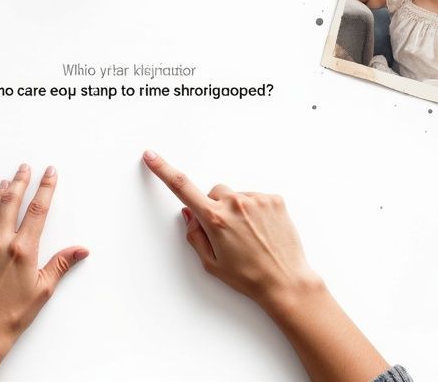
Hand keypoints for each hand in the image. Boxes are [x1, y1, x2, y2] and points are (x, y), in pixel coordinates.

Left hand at [0, 164, 87, 381]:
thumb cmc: (13, 314)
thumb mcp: (44, 289)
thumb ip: (61, 264)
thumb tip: (81, 250)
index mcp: (23, 248)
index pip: (38, 209)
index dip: (46, 187)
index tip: (49, 172)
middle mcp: (0, 242)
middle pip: (11, 201)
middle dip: (20, 180)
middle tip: (24, 168)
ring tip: (3, 185)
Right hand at [142, 150, 319, 310]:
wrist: (286, 281)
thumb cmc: (248, 277)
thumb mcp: (211, 263)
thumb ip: (194, 235)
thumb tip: (189, 214)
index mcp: (215, 219)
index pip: (182, 188)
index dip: (163, 169)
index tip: (151, 156)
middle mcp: (235, 204)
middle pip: (214, 193)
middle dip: (215, 207)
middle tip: (226, 232)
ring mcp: (257, 199)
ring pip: (236, 196)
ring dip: (237, 210)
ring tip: (249, 236)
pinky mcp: (274, 199)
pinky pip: (256, 198)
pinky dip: (255, 211)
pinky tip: (262, 231)